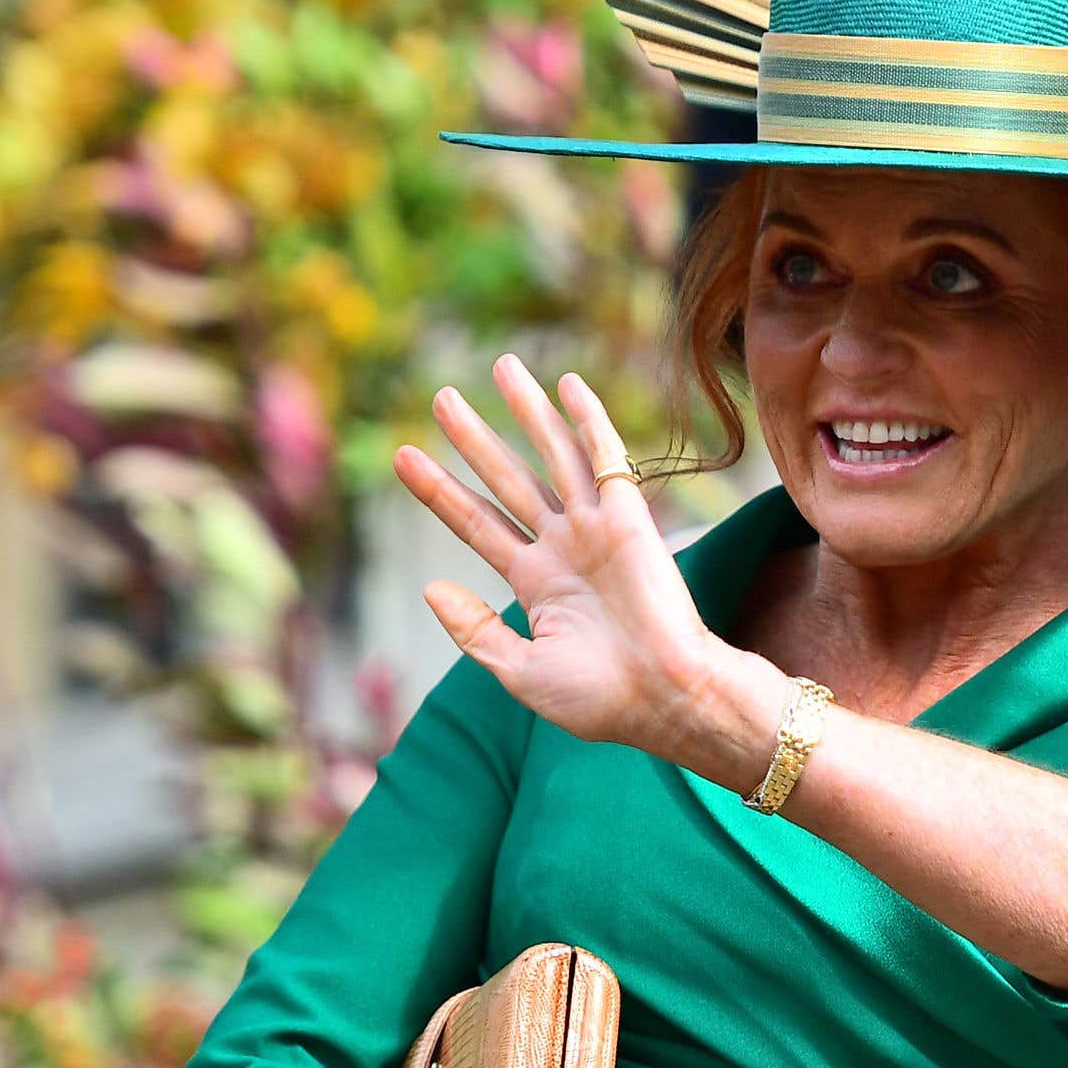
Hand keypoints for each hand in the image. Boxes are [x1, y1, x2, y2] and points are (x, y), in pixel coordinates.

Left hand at [398, 355, 739, 762]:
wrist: (665, 698)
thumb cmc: (600, 699)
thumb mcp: (520, 670)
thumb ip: (474, 630)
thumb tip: (430, 585)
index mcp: (536, 583)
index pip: (476, 523)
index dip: (438, 491)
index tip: (402, 457)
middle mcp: (563, 547)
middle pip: (507, 479)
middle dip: (473, 438)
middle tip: (440, 397)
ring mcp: (595, 529)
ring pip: (552, 457)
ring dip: (527, 412)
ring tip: (499, 368)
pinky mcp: (629, 519)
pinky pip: (604, 458)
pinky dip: (588, 421)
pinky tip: (567, 386)